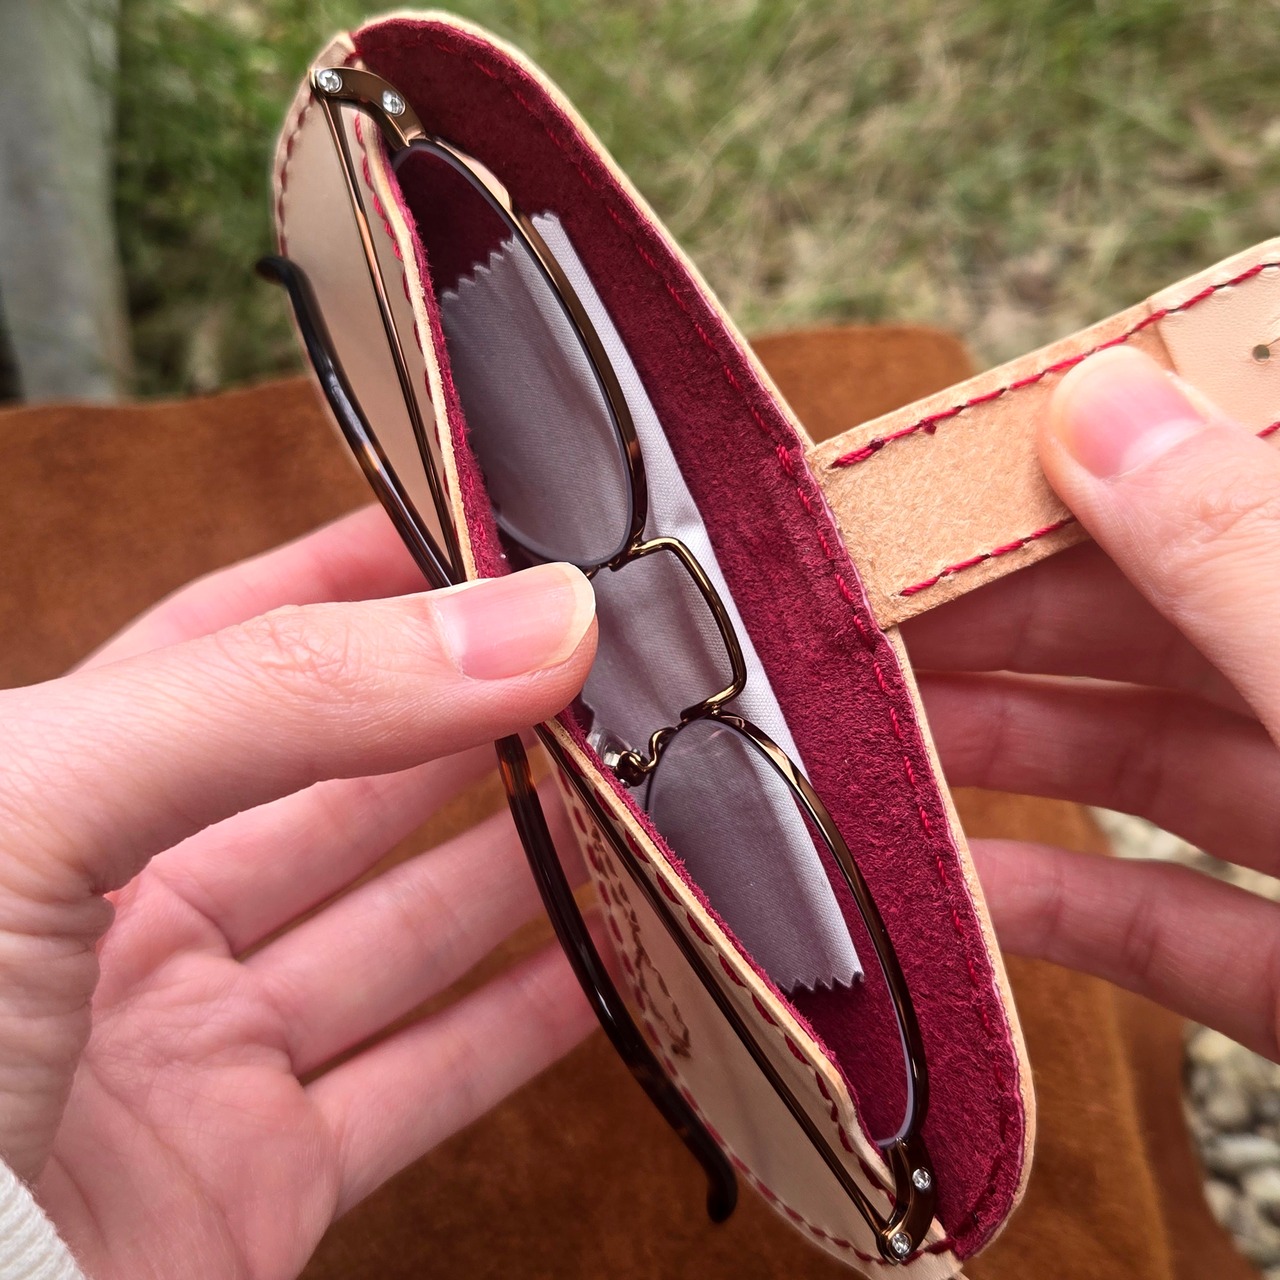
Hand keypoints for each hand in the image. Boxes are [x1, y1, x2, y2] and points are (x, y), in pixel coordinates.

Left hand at [0, 505, 597, 1279]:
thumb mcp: (42, 805)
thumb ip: (287, 696)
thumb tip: (529, 620)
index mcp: (54, 789)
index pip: (235, 639)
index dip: (358, 574)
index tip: (489, 524)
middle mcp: (132, 910)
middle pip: (353, 781)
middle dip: (480, 713)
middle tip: (611, 657)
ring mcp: (202, 1054)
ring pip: (408, 929)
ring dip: (530, 860)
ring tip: (645, 786)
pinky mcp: (259, 1188)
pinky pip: (427, 1083)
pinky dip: (533, 1025)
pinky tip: (623, 952)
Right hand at [905, 345, 1279, 1058]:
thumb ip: (1248, 563)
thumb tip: (1100, 402)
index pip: (1238, 488)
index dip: (1084, 469)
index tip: (937, 478)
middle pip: (1171, 629)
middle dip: (1006, 626)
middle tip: (860, 626)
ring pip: (1158, 772)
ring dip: (1011, 762)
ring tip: (874, 744)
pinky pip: (1183, 928)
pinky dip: (1070, 911)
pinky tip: (959, 890)